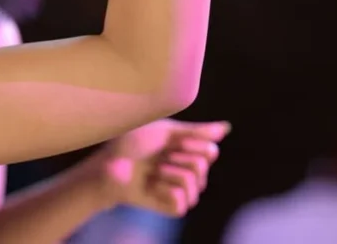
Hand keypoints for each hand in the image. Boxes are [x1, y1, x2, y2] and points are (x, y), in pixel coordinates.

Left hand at [95, 119, 229, 216]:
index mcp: (188, 152)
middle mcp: (189, 171)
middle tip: (157, 158)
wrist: (110, 166)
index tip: (172, 142)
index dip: (192, 146)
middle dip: (177, 158)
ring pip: (194, 183)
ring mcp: (182, 190)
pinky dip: (163, 190)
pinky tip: (151, 187)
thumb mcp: (164, 132)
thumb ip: (195, 132)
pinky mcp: (173, 207)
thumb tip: (226, 128)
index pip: (210, 151)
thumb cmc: (132, 145)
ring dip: (168, 174)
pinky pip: (182, 201)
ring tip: (153, 172)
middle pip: (202, 166)